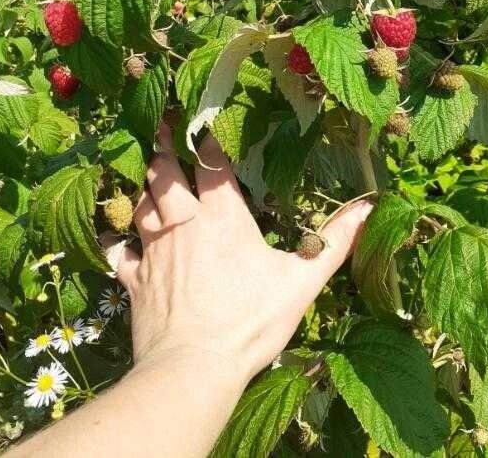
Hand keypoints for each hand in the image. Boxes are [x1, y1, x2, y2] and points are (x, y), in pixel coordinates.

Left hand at [113, 124, 371, 384]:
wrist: (194, 367)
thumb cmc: (250, 321)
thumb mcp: (302, 281)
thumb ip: (335, 241)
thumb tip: (370, 207)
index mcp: (222, 214)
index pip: (210, 162)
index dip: (205, 138)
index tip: (201, 119)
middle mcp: (183, 222)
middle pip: (164, 173)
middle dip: (161, 148)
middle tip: (157, 126)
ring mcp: (154, 249)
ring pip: (141, 204)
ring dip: (143, 187)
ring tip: (145, 172)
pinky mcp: (134, 278)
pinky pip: (120, 250)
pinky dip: (119, 239)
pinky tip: (117, 237)